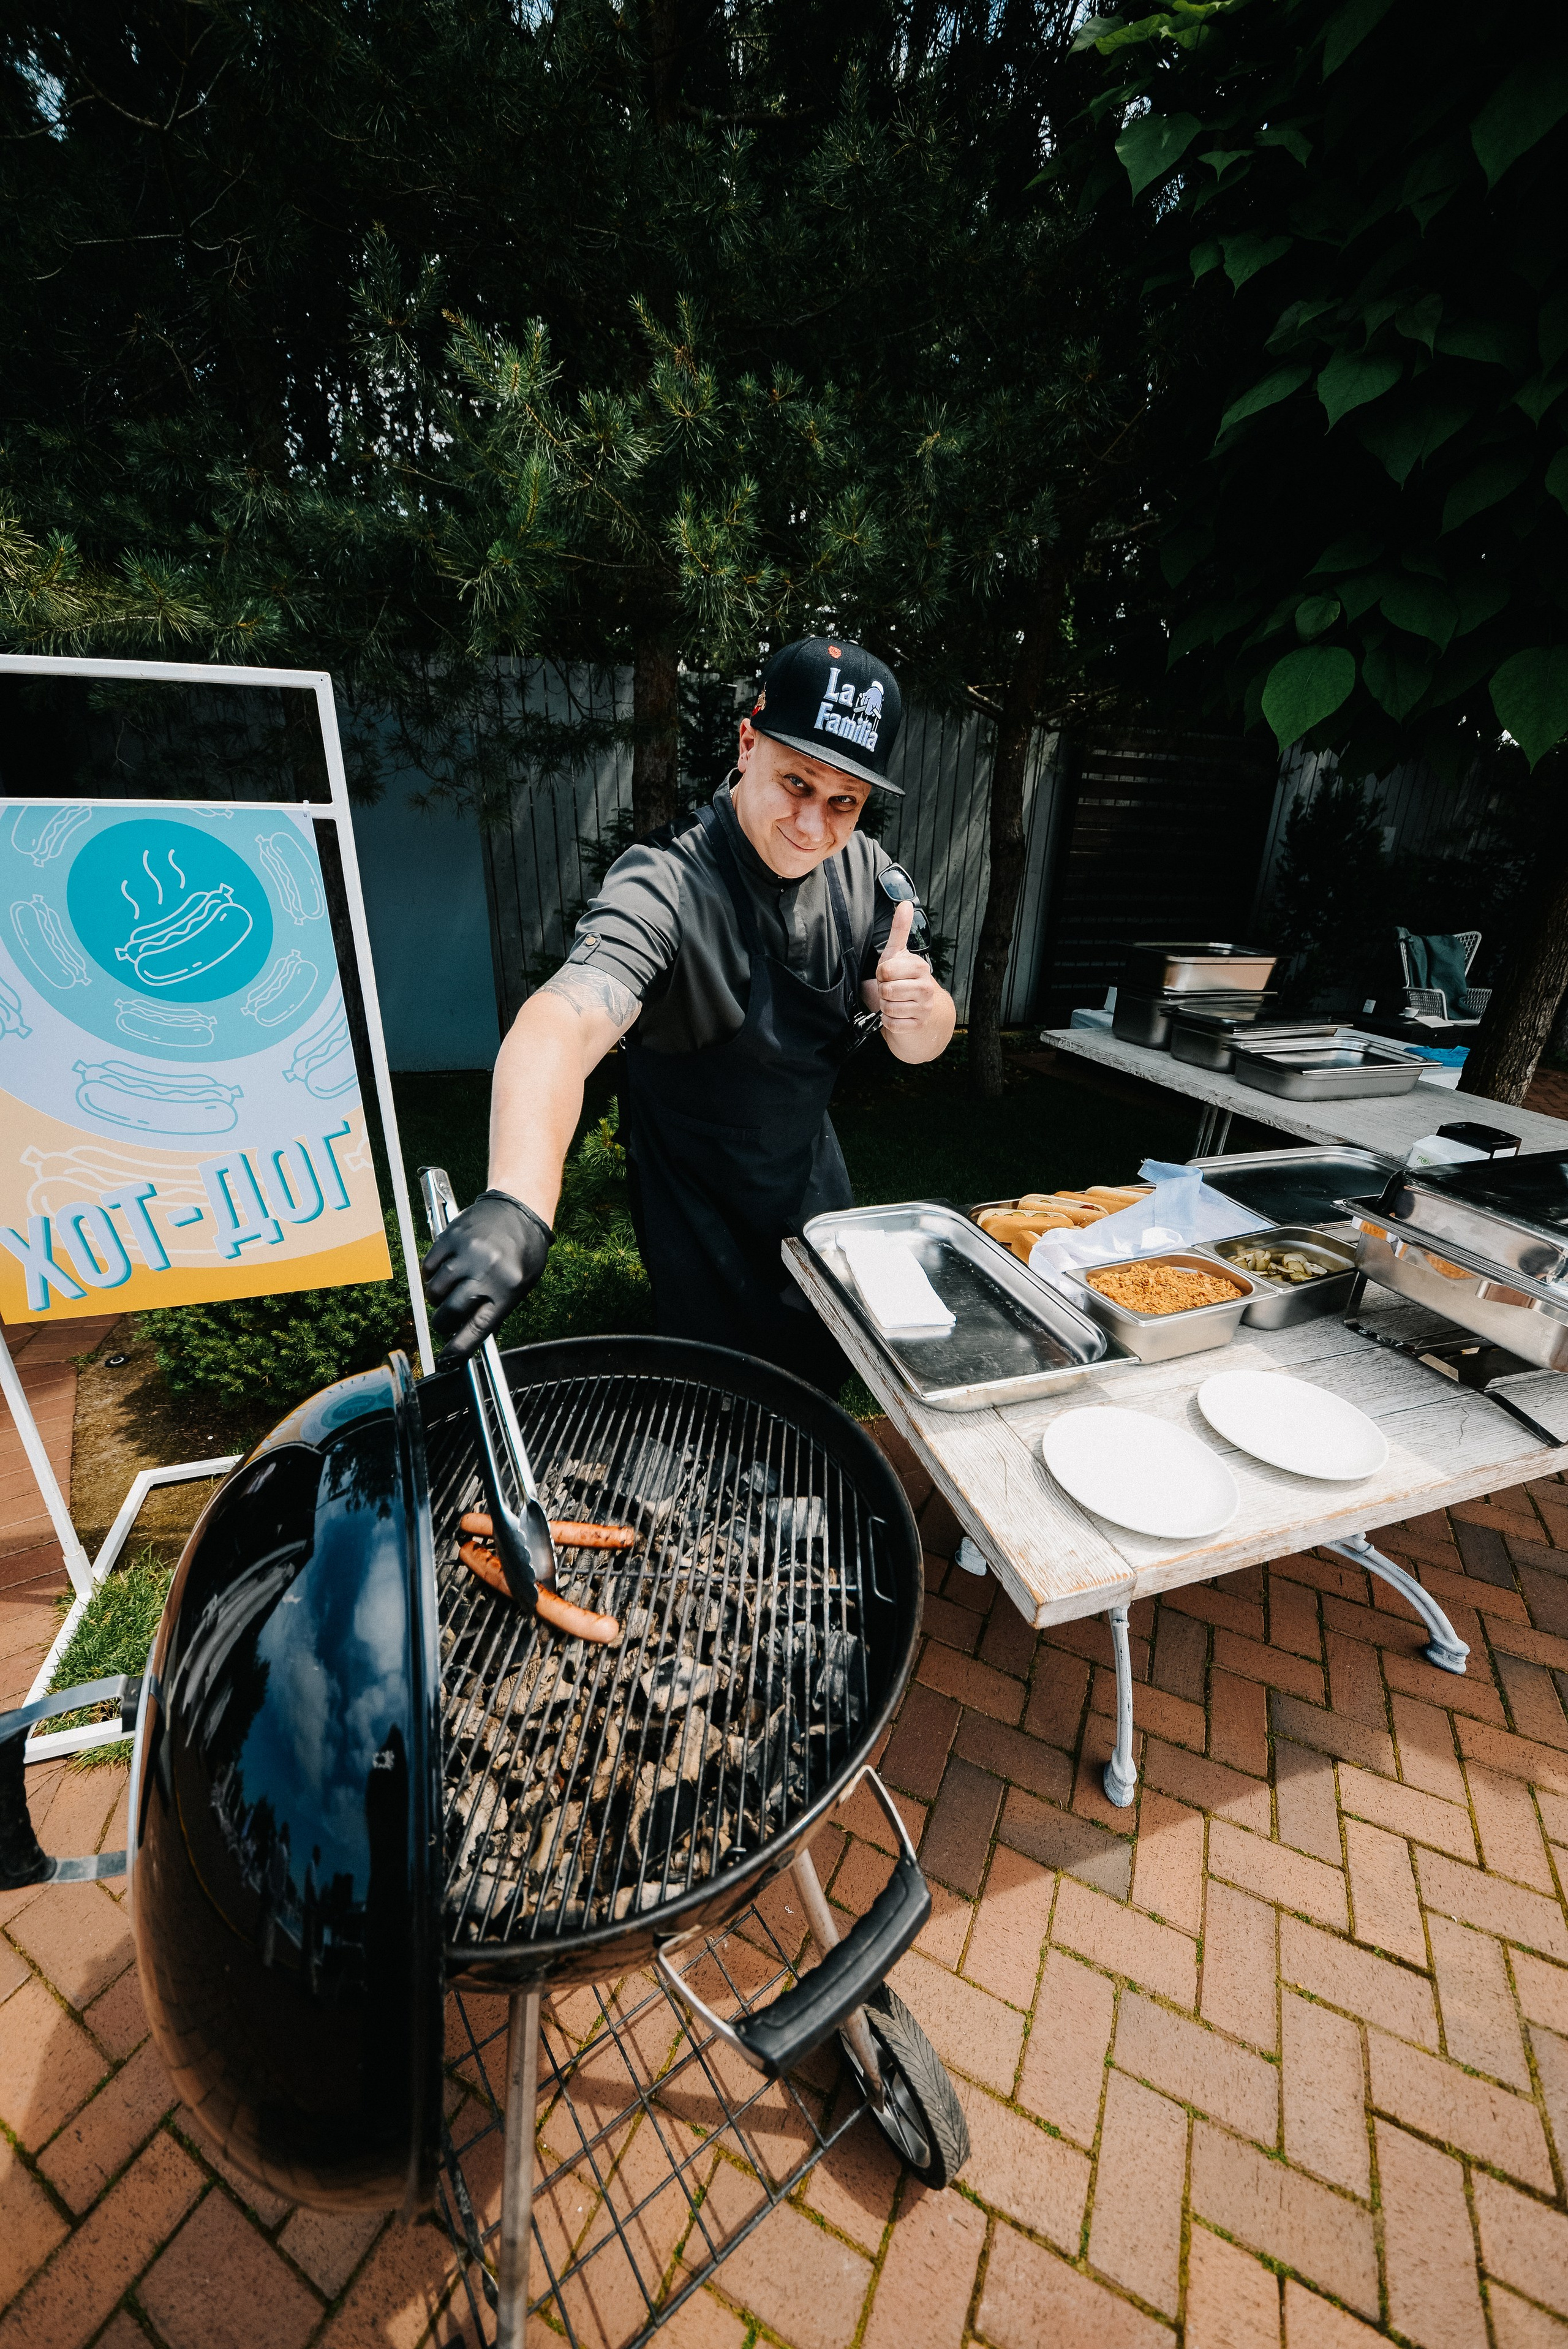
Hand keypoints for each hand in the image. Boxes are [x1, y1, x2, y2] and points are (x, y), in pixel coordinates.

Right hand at [423, 1190, 551, 1364]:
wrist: (520, 1208)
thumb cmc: (523, 1251)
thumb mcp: (521, 1285)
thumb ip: (495, 1309)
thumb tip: (466, 1334)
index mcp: (508, 1289)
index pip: (477, 1328)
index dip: (458, 1348)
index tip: (447, 1361)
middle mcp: (487, 1271)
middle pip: (450, 1311)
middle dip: (443, 1322)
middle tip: (445, 1319)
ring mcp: (467, 1252)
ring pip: (435, 1290)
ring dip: (437, 1298)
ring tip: (447, 1291)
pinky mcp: (451, 1236)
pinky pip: (428, 1267)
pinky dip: (430, 1275)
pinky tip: (442, 1272)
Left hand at [873, 899, 937, 1034]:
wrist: (922, 1011)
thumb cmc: (904, 980)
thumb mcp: (898, 955)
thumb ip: (900, 930)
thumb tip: (905, 904)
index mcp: (919, 967)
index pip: (885, 970)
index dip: (881, 974)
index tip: (889, 975)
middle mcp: (926, 987)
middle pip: (886, 990)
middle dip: (882, 992)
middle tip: (891, 990)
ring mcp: (924, 1008)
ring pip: (888, 1008)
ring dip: (885, 1007)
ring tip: (895, 1002)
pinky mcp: (918, 1025)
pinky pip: (891, 1024)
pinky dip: (889, 1021)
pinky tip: (898, 1015)